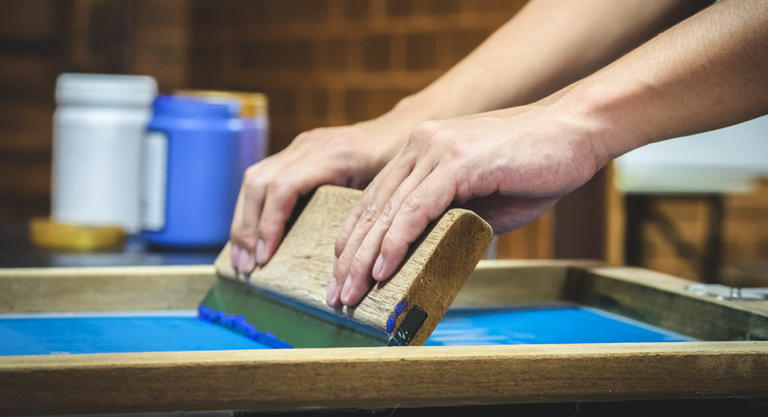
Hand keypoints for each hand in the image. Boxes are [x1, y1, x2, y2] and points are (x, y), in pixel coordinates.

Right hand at [229, 112, 413, 273]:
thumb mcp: (390, 187)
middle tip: (246, 267)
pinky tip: (251, 235)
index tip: (264, 258)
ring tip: (243, 258)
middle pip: (259, 183)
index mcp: (331, 155)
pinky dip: (251, 209)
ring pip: (253, 179)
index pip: (283, 188)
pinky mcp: (295, 152)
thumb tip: (349, 257)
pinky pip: (261, 178)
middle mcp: (308, 146)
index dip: (268, 224)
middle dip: (247, 228)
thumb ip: (367, 214)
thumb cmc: (399, 162)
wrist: (399, 128)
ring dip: (243, 221)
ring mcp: (299, 147)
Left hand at [328, 102, 606, 306]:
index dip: (354, 242)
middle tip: (336, 296)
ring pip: (389, 210)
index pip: (375, 202)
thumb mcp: (482, 201)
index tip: (343, 277)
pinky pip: (418, 206)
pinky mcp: (458, 160)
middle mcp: (420, 146)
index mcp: (420, 152)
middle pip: (372, 209)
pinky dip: (398, 240)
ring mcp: (437, 150)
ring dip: (366, 257)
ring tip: (351, 293)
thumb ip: (450, 221)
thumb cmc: (535, 169)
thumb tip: (428, 257)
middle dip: (350, 257)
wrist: (577, 131)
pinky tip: (382, 268)